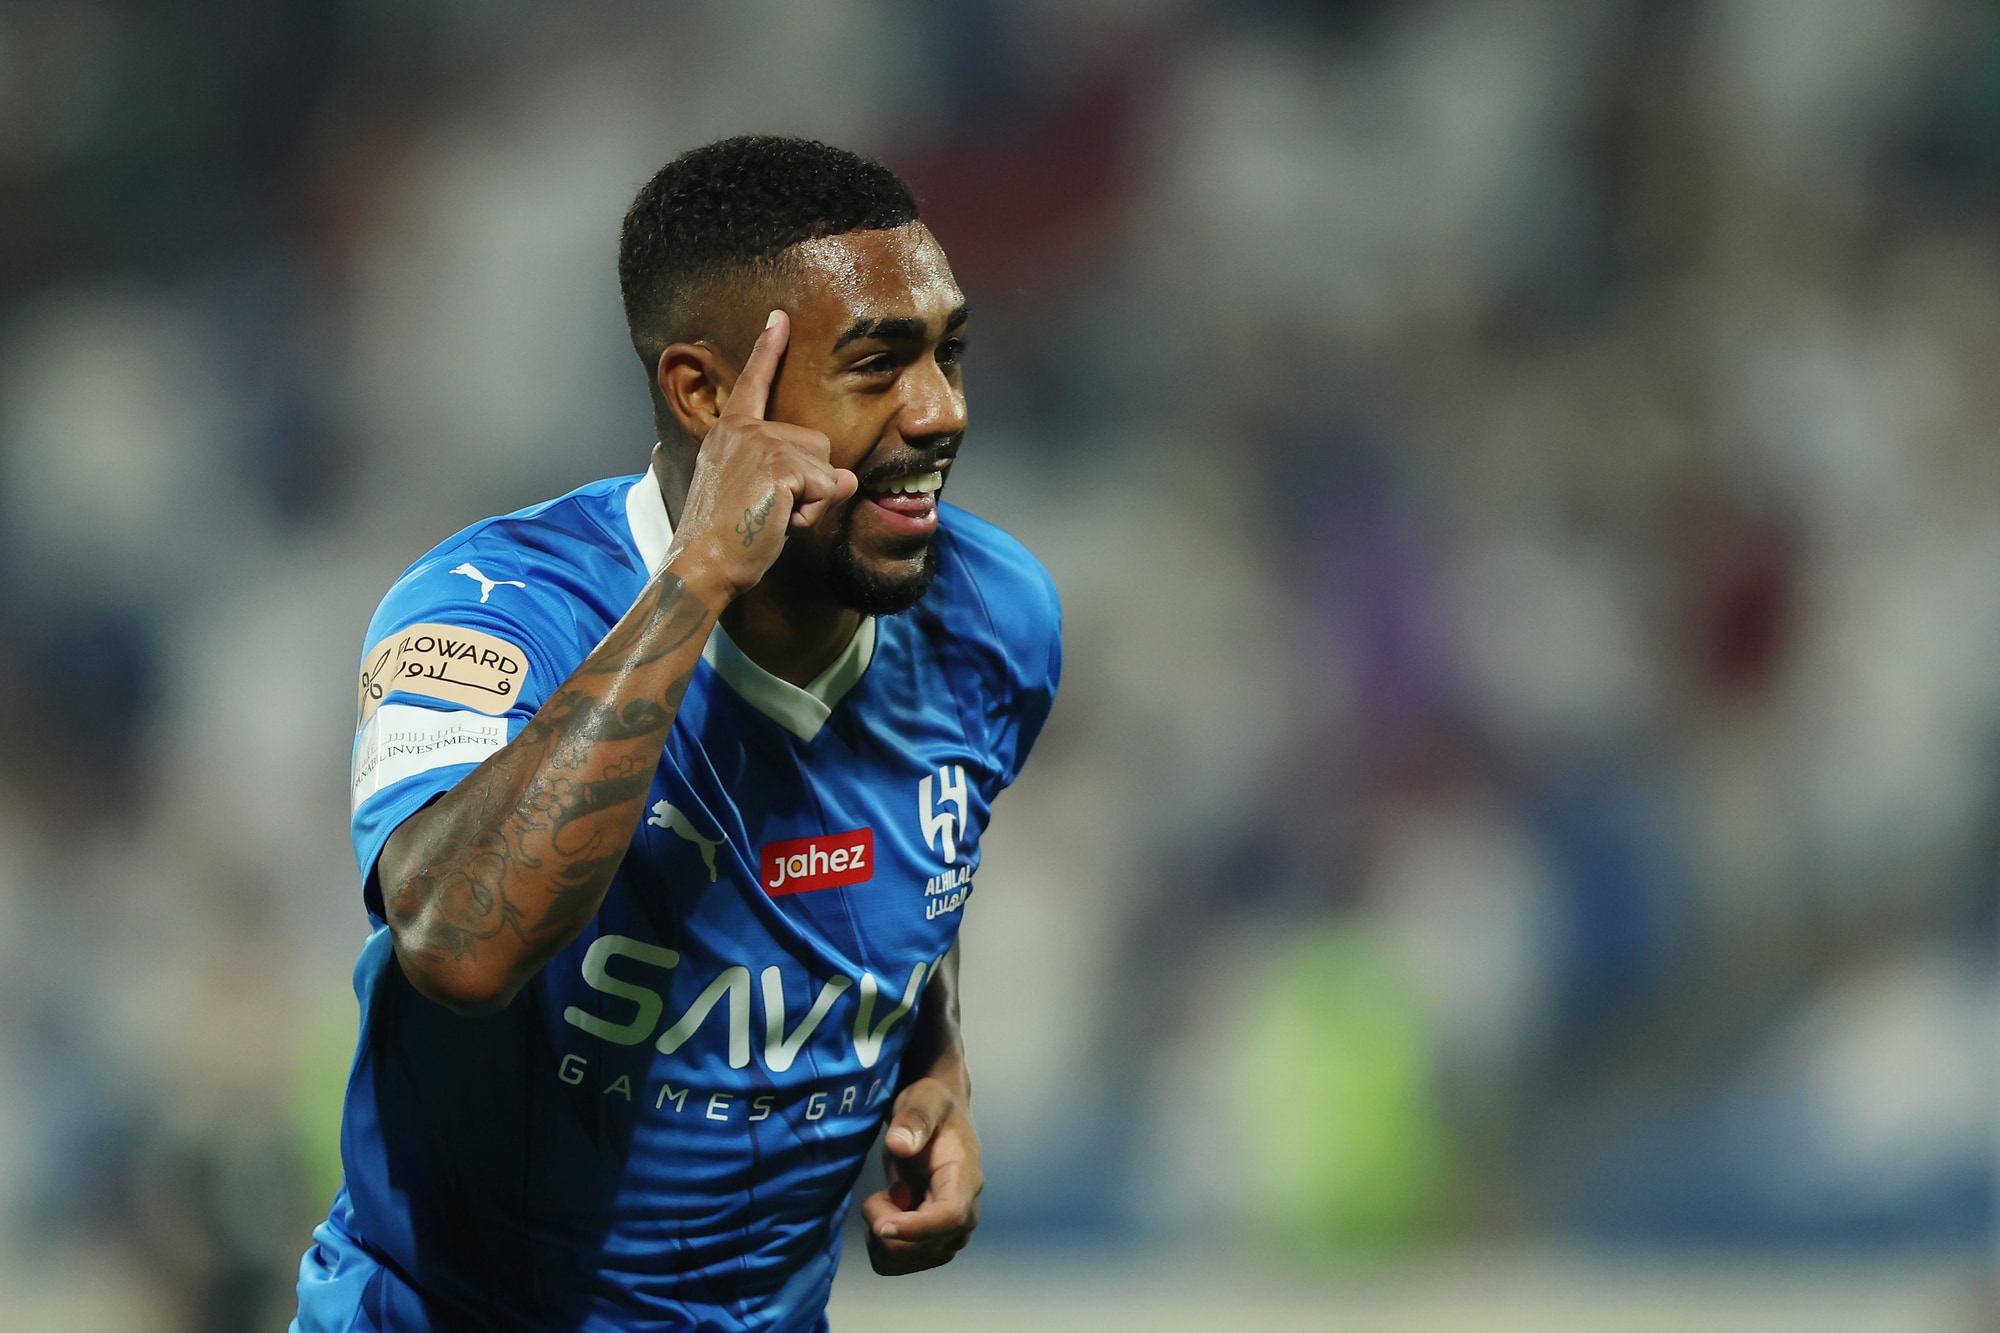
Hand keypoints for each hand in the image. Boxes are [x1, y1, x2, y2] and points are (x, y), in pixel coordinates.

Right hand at [667, 310, 857, 600]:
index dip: (769, 349)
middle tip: (770, 512)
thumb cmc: (726, 540)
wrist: (701, 565)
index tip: (780, 318)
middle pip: (819, 444)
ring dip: (813, 501)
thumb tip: (849, 479)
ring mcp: (760, 444)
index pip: (755, 384)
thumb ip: (799, 480)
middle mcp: (743, 431)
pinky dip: (812, 512)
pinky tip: (780, 522)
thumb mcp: (762, 500)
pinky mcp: (778, 464)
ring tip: (773, 517)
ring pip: (827, 467)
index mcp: (729, 433)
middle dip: (812, 485)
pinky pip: (827, 487)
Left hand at [860, 1076, 981, 1274]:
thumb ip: (914, 1119)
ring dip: (881, 1237)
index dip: (916, 1229)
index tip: (880, 1225)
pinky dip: (880, 1243)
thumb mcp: (924, 1099)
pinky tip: (887, 1213)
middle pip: (924, 1248)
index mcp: (965, 1179)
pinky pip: (896, 1262)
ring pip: (905, 1261)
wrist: (936, 1117)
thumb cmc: (931, 1106)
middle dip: (886, 1228)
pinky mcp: (931, 1243)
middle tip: (879, 1193)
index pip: (950, 1217)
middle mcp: (964, 1213)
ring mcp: (948, 1233)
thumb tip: (899, 1144)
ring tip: (885, 1200)